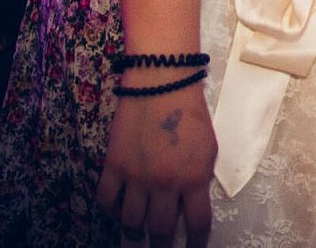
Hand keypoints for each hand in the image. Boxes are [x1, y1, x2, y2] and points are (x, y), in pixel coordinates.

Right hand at [96, 84, 216, 246]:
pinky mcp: (113, 166)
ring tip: (139, 235)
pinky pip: (106, 201)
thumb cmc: (191, 114)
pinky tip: (118, 210)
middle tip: (161, 247)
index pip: (197, 224)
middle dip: (161, 245)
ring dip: (135, 232)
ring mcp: (136, 176)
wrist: (162, 83)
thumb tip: (189, 207)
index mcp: (195, 178)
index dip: (196, 244)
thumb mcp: (209, 150)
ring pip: (130, 222)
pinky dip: (111, 210)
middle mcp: (164, 183)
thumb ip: (200, 181)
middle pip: (160, 231)